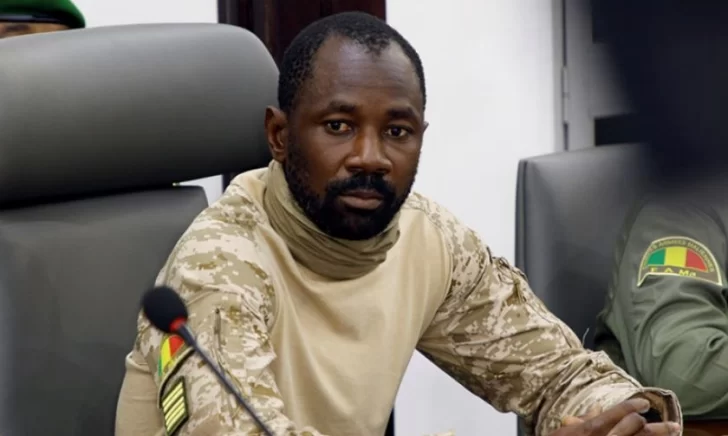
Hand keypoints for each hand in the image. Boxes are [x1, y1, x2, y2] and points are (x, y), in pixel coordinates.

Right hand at [549, 398, 680, 435]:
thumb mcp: (567, 432)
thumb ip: (583, 420)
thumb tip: (596, 408)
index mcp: (593, 428)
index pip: (618, 411)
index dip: (633, 405)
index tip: (644, 403)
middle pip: (636, 425)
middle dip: (650, 423)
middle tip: (667, 421)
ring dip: (660, 433)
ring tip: (674, 428)